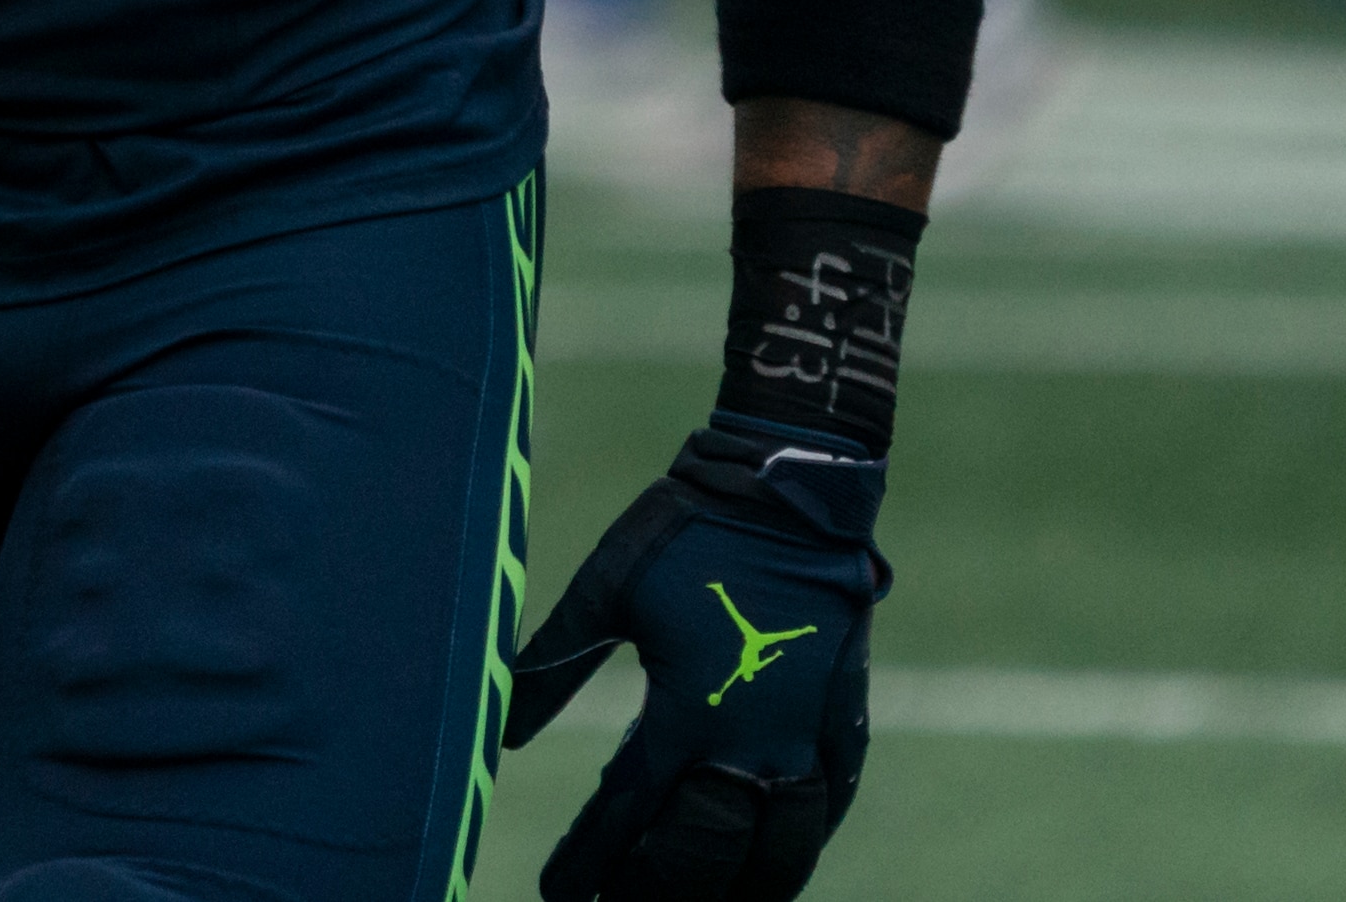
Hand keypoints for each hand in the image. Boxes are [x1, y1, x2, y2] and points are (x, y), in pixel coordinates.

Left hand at [506, 418, 889, 901]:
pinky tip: (777, 860)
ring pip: (778, 849)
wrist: (787, 485)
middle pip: (701, 851)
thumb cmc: (685, 530)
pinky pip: (826, 806)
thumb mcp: (606, 590)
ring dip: (739, 887)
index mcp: (684, 711)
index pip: (626, 815)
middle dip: (655, 888)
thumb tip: (502, 729)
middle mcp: (750, 740)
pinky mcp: (843, 718)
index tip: (558, 894)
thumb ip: (552, 664)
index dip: (590, 862)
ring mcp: (805, 735)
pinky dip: (798, 845)